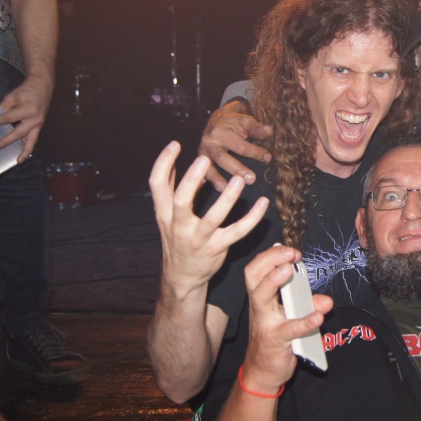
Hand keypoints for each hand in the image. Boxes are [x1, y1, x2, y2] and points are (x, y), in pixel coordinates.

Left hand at [0, 78, 51, 161]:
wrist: (43, 87)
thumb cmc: (26, 91)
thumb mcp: (13, 97)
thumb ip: (5, 109)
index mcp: (28, 110)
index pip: (9, 118)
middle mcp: (35, 119)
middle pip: (19, 133)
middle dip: (6, 141)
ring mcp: (39, 124)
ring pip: (32, 140)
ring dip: (25, 152)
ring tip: (18, 161)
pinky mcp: (40, 126)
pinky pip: (34, 138)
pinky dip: (28, 146)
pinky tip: (24, 154)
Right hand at [149, 141, 268, 297]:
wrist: (182, 276)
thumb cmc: (177, 240)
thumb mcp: (167, 217)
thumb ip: (169, 192)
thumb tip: (170, 165)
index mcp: (164, 214)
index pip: (157, 186)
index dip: (163, 164)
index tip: (174, 144)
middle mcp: (178, 226)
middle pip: (180, 201)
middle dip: (191, 180)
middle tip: (204, 159)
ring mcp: (198, 239)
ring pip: (212, 218)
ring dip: (227, 199)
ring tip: (239, 180)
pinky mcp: (217, 248)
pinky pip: (237, 231)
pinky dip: (252, 218)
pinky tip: (262, 203)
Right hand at [199, 100, 273, 191]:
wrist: (216, 120)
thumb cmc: (233, 122)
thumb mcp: (244, 121)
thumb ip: (256, 128)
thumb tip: (269, 130)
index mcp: (220, 132)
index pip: (239, 146)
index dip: (255, 152)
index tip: (267, 158)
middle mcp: (209, 142)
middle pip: (223, 158)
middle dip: (237, 169)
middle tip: (251, 179)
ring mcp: (203, 152)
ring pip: (210, 167)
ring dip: (218, 179)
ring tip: (227, 189)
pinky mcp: (201, 161)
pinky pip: (204, 172)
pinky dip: (208, 181)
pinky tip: (218, 189)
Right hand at [241, 246, 333, 393]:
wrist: (262, 372)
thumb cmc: (276, 338)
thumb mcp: (293, 318)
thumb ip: (309, 306)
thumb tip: (326, 301)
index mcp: (262, 297)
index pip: (258, 269)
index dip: (271, 256)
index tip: (290, 250)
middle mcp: (260, 306)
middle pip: (254, 276)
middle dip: (270, 259)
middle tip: (289, 253)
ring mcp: (265, 323)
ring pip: (261, 296)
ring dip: (274, 280)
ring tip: (290, 270)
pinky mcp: (275, 341)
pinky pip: (289, 329)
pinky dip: (304, 322)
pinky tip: (318, 317)